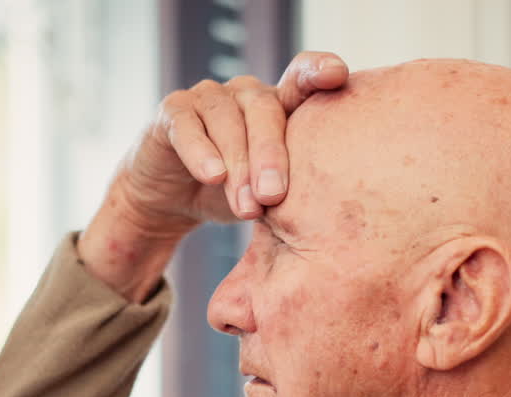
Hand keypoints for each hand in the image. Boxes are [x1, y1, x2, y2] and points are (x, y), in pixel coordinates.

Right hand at [123, 50, 349, 229]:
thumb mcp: (268, 195)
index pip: (302, 78)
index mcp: (279, 105)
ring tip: (246, 207)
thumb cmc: (233, 193)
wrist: (174, 201)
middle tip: (274, 196)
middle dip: (271, 155)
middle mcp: (246, 93)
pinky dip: (200, 152)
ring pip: (226, 119)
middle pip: (264, 110)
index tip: (336, 74)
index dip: (318, 70)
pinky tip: (212, 176)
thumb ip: (290, 189)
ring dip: (237, 165)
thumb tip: (316, 213)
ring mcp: (208, 96)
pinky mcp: (173, 110)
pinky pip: (187, 125)